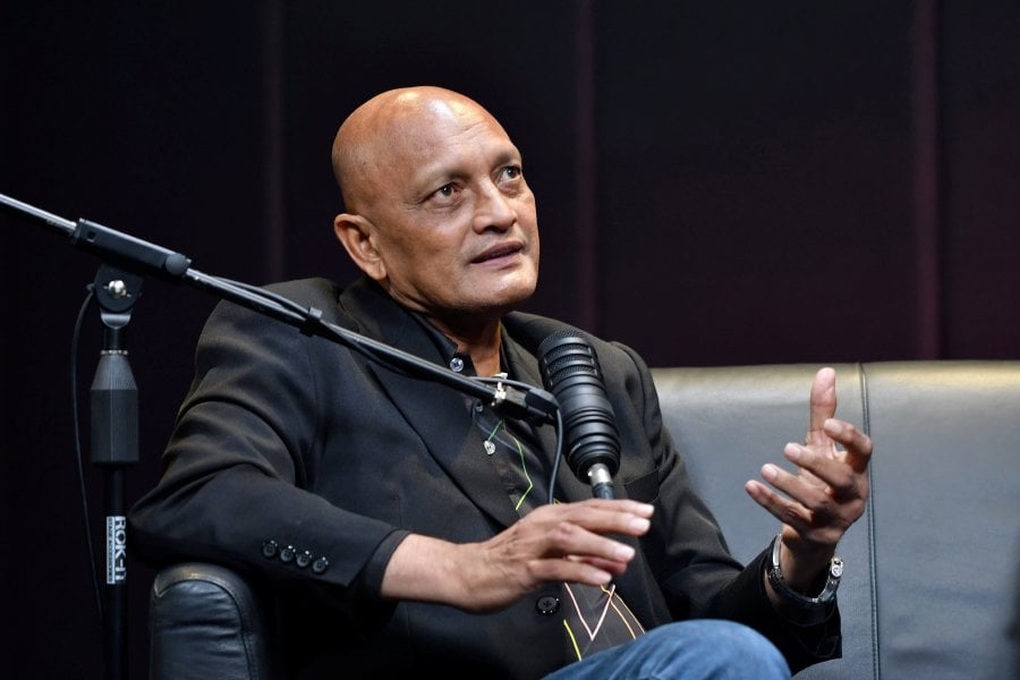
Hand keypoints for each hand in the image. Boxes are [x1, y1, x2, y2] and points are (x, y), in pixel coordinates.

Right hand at [381, 498, 653, 612]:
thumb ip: (583, 555)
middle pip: (584, 516)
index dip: (619, 508)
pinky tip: (601, 577)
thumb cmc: (509, 561)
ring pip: (571, 538)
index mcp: (549, 517)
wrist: (467, 573)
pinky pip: (556, 568)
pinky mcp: (524, 569)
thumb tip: (617, 561)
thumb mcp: (550, 554)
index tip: (646, 510)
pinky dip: (580, 570)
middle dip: (616, 519)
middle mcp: (542, 525)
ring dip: (601, 545)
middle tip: (643, 524)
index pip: (590, 507)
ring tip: (628, 554)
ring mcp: (532, 546)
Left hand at [744, 367, 872, 592]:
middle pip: (841, 480)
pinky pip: (793, 519)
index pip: (864, 452)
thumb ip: (823, 413)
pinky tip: (751, 486)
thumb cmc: (820, 480)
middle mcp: (852, 496)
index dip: (849, 437)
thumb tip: (826, 371)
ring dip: (789, 484)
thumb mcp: (821, 446)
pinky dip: (770, 503)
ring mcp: (836, 519)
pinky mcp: (816, 535)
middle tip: (787, 447)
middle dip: (815, 463)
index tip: (828, 424)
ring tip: (765, 469)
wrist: (813, 531)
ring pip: (816, 503)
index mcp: (857, 470)